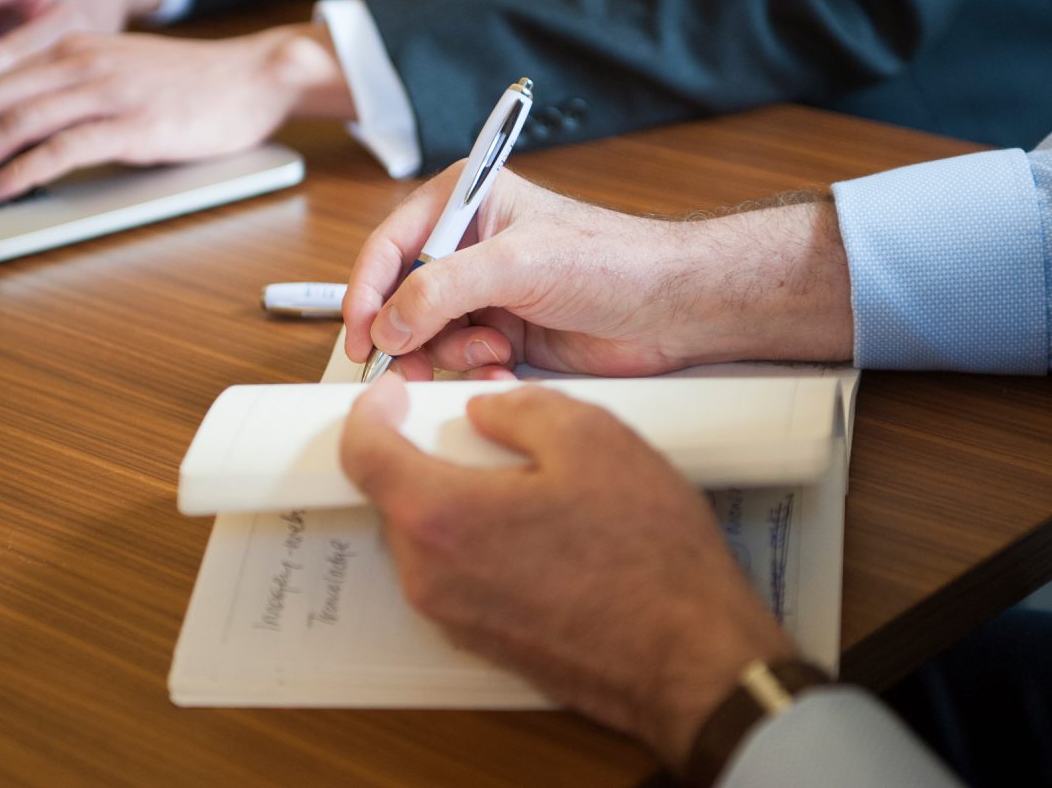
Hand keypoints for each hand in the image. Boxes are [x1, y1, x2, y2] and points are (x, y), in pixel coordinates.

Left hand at [0, 22, 350, 202]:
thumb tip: (22, 130)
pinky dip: (21, 171)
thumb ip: (73, 90)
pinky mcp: (133, 125)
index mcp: (72, 50)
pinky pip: (62, 148)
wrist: (254, 77)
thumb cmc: (193, 85)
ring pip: (16, 123)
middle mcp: (81, 64)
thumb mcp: (121, 74)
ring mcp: (107, 94)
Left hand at [340, 376, 794, 765]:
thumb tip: (488, 410)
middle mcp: (431, 576)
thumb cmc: (649, 559)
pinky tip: (542, 529)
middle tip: (481, 433)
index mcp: (441, 518)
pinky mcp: (482, 641)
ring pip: (429, 536)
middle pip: (396, 495)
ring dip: (458, 499)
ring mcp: (453, 617)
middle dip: (427, 454)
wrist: (690, 657)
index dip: (370, 411)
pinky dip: (479, 541)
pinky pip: (457, 573)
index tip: (394, 394)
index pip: (361, 453)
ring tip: (530, 483)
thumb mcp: (593, 438)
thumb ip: (521, 409)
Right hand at [342, 169, 852, 378]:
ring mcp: (485, 293)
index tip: (361, 335)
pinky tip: (508, 369)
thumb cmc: (611, 261)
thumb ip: (443, 289)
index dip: (368, 291)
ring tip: (492, 356)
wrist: (672, 309)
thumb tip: (389, 325)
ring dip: (451, 354)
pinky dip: (476, 372)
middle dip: (407, 334)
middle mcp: (467, 247)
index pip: (390, 246)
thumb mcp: (518, 263)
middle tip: (412, 365)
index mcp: (464, 203)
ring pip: (428, 336)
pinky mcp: (504, 334)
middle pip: (400, 297)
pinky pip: (461, 361)